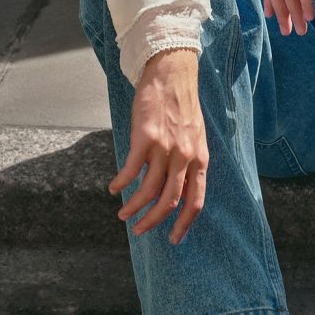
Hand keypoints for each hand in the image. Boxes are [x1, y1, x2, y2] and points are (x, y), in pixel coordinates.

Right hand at [109, 49, 208, 244]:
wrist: (172, 76)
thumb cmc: (181, 107)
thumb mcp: (195, 139)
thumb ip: (189, 164)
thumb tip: (178, 191)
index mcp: (200, 159)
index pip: (196, 201)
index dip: (184, 223)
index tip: (174, 239)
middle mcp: (185, 157)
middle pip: (170, 201)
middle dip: (153, 221)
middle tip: (139, 231)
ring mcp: (166, 148)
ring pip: (148, 190)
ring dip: (133, 206)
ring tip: (122, 213)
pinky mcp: (146, 137)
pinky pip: (131, 169)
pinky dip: (121, 183)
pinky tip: (114, 188)